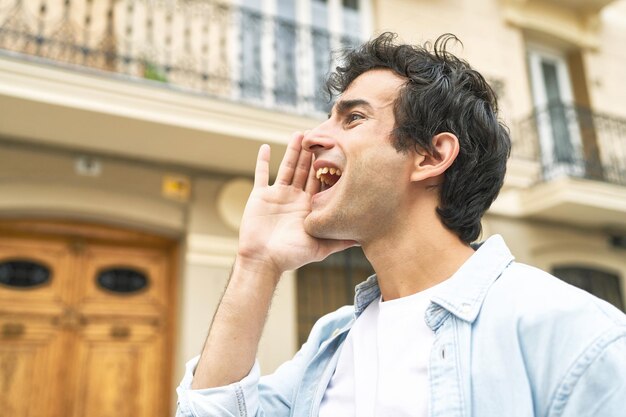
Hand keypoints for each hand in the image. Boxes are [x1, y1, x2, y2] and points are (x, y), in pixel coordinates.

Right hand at [237, 132, 355, 275]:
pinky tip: (266, 147)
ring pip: (287, 168)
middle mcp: (294, 199)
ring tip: (299, 134)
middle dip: (311, 153)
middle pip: (305, 170)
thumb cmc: (291, 257)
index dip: (327, 167)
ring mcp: (277, 196)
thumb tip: (363, 240)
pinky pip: (261, 174)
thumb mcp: (320, 247)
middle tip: (319, 134)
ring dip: (292, 151)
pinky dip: (263, 161)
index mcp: (309, 207)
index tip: (336, 150)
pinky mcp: (260, 196)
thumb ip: (339, 241)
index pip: (320, 182)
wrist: (263, 261)